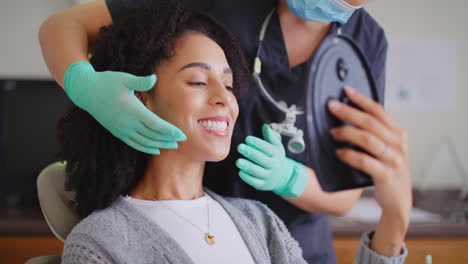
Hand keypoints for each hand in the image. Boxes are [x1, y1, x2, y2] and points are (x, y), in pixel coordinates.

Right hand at [63, 62, 185, 154]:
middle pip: (153, 135)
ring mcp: (122, 129)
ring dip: (160, 144)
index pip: (155, 124)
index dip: (169, 131)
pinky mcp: (117, 132)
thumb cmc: (107, 82)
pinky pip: (134, 144)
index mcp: (132, 110)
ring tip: (173, 146)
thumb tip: (154, 78)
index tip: (181, 134)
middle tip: (182, 140)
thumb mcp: (124, 78)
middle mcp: (128, 123)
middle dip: (168, 139)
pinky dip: (146, 148)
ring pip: (145, 141)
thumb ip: (140, 81)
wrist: (86, 92)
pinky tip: (156, 150)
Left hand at [236, 124, 307, 197]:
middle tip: (240, 147)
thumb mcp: (276, 146)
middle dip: (251, 153)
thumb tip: (265, 126)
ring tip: (238, 161)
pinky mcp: (263, 185)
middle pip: (262, 159)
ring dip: (248, 166)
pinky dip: (247, 177)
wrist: (282, 176)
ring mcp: (269, 176)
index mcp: (276, 154)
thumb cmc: (275, 158)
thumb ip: (270, 136)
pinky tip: (241, 171)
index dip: (257, 143)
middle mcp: (274, 166)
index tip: (247, 139)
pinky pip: (255, 182)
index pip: (267, 148)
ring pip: (258, 171)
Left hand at [329, 86, 411, 254]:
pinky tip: (339, 153)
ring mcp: (393, 160)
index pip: (379, 111)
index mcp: (397, 134)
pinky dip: (350, 155)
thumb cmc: (387, 171)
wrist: (398, 202)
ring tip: (332, 132)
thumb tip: (348, 116)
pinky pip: (365, 161)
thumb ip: (373, 134)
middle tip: (332, 106)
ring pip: (368, 139)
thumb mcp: (385, 150)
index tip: (346, 90)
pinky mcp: (386, 175)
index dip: (362, 99)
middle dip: (350, 112)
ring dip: (348, 133)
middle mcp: (397, 144)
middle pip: (371, 122)